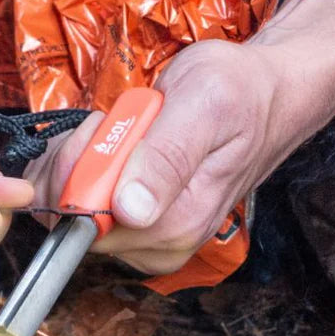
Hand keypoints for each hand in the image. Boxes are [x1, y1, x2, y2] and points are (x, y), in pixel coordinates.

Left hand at [28, 0, 334, 274]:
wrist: (264, 95)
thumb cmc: (239, 92)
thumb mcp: (205, 105)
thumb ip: (167, 156)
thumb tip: (132, 210)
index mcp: (178, 223)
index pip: (87, 221)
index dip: (79, 170)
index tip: (103, 127)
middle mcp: (161, 242)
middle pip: (72, 220)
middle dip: (75, 162)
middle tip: (111, 121)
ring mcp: (147, 236)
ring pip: (70, 211)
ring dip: (77, 161)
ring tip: (118, 128)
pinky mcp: (136, 224)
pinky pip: (80, 205)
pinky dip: (79, 166)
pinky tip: (108, 142)